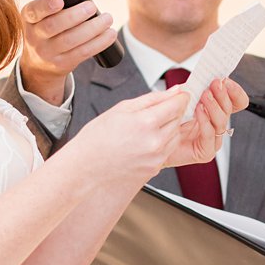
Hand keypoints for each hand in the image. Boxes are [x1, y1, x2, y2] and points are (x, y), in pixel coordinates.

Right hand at [17, 0, 118, 104]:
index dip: (46, 6)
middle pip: (53, 26)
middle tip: (92, 7)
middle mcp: (34, 36)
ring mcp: (47, 53)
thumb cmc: (49, 31)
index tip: (60, 1)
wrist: (40, 65)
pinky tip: (110, 34)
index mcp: (30, 18)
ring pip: (70, 40)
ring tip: (107, 19)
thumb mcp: (47, 16)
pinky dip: (99, 42)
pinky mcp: (62, 64)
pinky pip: (83, 52)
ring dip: (92, 28)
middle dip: (75, 15)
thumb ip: (65, 0)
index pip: (34, 11)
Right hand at [63, 87, 189, 186]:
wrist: (84, 172)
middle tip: (151, 113)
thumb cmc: (95, 142)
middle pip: (179, 119)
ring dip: (167, 129)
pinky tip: (141, 144)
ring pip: (176, 136)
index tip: (179, 95)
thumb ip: (151, 99)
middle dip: (171, 112)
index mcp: (146, 123)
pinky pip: (167, 151)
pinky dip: (161, 144)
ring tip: (143, 130)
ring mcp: (156, 158)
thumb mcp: (120, 110)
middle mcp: (155, 142)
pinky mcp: (155, 170)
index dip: (180, 97)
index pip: (177, 104)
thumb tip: (173, 91)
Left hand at [165, 77, 248, 168]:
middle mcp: (215, 123)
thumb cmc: (163, 120)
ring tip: (204, 96)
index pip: (236, 101)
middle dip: (223, 94)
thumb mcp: (175, 98)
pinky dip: (206, 121)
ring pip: (222, 121)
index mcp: (213, 109)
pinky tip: (198, 111)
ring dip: (214, 106)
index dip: (234, 91)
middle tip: (214, 84)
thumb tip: (198, 79)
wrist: (149, 142)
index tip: (225, 80)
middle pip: (230, 109)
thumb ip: (187, 89)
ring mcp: (212, 138)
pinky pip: (211, 135)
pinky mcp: (205, 151)